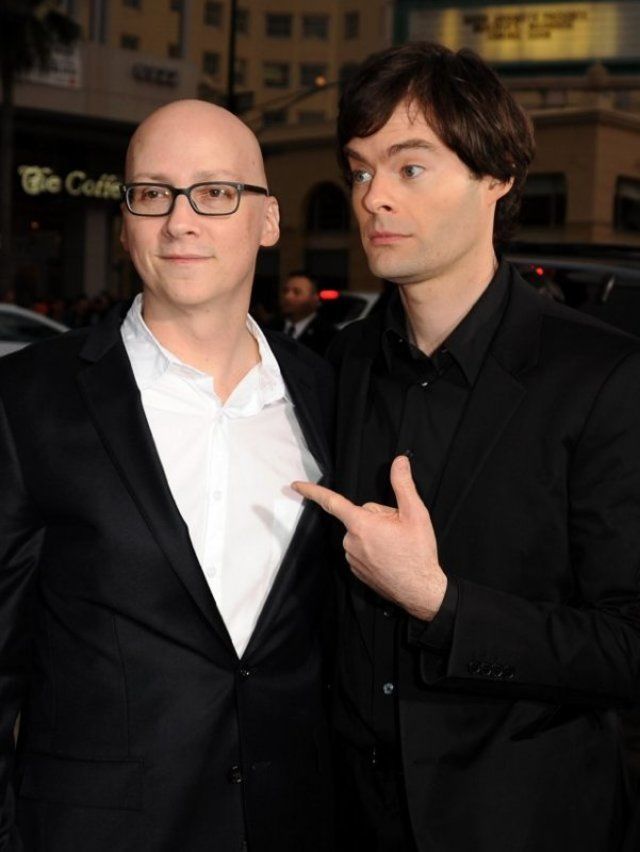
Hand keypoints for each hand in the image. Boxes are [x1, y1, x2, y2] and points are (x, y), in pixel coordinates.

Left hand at [293, 455, 446, 620]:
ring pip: (360, 533)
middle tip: (398, 530)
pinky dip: (374, 549)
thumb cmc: (418, 552)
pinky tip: (390, 556)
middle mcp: (351, 541)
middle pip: (359, 516)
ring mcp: (352, 557)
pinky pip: (361, 549)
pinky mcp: (356, 570)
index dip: (312, 491)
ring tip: (397, 545)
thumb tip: (399, 461)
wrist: (420, 591)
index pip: (332, 502)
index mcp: (361, 524)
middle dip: (376, 518)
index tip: (294, 485)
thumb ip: (403, 484)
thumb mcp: (415, 514)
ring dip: (375, 534)